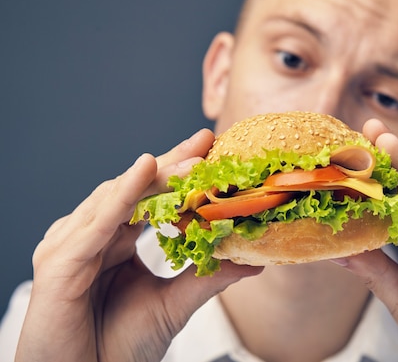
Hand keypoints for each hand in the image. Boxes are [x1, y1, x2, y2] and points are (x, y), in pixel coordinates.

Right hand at [16, 129, 261, 361]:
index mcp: (113, 241)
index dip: (177, 170)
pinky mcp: (59, 263)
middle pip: (133, 188)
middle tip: (205, 141)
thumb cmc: (117, 347)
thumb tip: (252, 261)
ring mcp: (71, 245)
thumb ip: (208, 277)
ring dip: (155, 177)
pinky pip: (96, 223)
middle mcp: (90, 235)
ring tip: (192, 160)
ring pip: (116, 199)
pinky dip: (122, 195)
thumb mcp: (174, 304)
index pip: (149, 196)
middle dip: (171, 164)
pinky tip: (145, 170)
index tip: (210, 148)